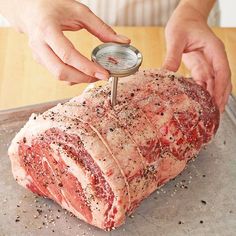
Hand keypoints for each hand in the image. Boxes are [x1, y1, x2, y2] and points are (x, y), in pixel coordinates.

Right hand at [6, 0, 129, 83]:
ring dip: (78, 79)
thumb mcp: (79, 12)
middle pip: (61, 71)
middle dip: (83, 78)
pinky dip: (72, 77)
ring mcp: (38, 54)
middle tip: (101, 77)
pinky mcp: (40, 60)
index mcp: (48, 29)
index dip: (87, 68)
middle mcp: (39, 44)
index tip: (104, 74)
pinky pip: (57, 73)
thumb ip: (101, 28)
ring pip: (58, 76)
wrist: (30, 8)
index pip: (68, 55)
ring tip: (94, 75)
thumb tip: (123, 41)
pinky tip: (83, 72)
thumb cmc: (54, 6)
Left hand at [163, 3, 231, 112]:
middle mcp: (214, 58)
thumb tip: (167, 74)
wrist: (185, 18)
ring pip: (213, 83)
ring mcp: (207, 63)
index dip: (221, 89)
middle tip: (214, 115)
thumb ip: (173, 56)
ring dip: (211, 98)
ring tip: (207, 113)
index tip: (218, 103)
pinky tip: (198, 102)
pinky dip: (202, 92)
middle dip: (219, 98)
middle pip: (221, 81)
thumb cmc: (183, 23)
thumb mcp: (176, 38)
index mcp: (214, 50)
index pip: (222, 72)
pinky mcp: (199, 66)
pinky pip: (203, 81)